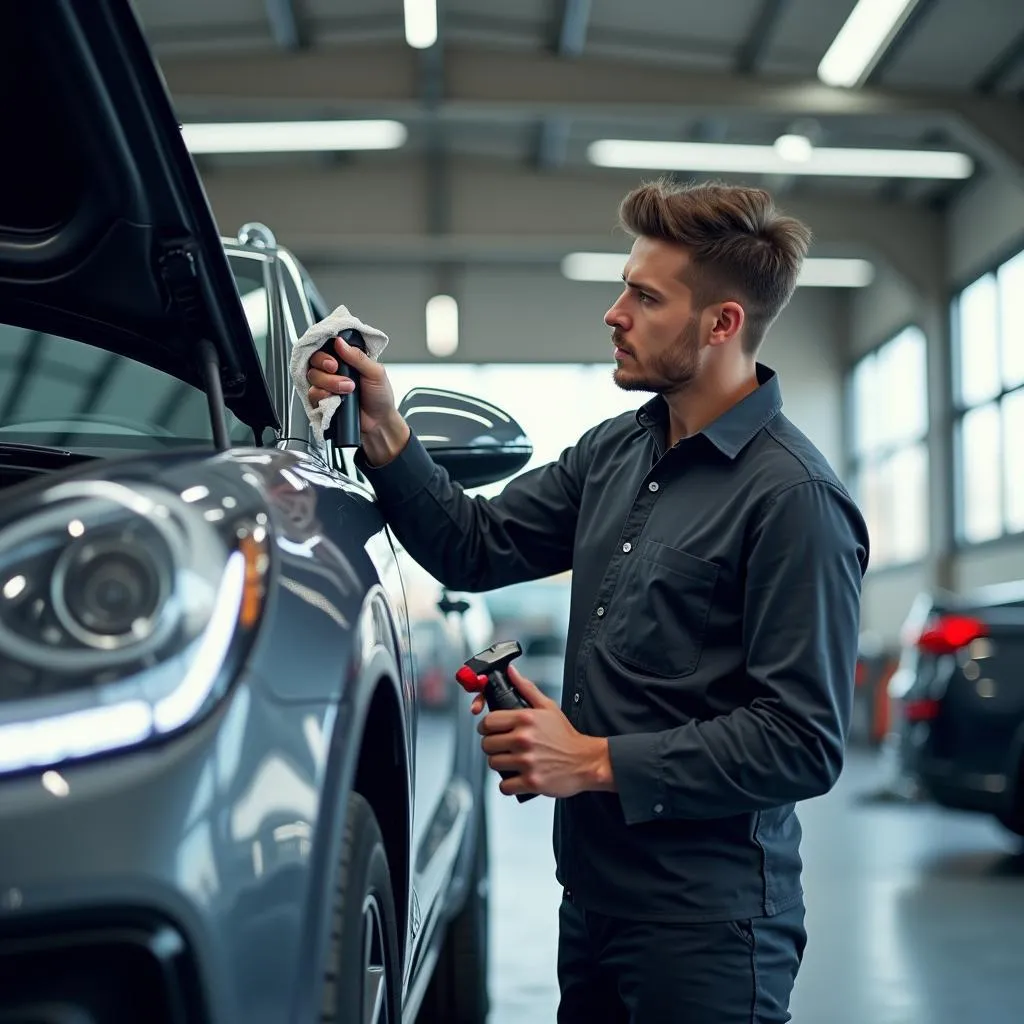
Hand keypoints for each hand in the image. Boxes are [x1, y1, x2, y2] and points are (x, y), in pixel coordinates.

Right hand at [306, 337, 409, 464]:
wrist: (378, 423)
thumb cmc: (380, 397)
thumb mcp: (375, 373)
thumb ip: (358, 356)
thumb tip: (340, 342)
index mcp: (347, 359)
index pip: (326, 347)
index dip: (325, 351)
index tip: (334, 361)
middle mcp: (334, 371)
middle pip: (315, 360)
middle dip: (325, 366)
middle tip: (337, 371)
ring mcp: (327, 385)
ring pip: (312, 376)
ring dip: (329, 383)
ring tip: (347, 390)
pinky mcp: (322, 400)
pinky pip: (312, 393)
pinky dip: (322, 395)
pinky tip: (336, 399)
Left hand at [474, 665, 612, 798]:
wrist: (586, 762)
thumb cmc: (566, 736)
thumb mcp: (548, 707)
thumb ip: (526, 688)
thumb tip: (511, 672)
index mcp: (526, 719)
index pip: (488, 722)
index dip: (486, 727)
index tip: (490, 731)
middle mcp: (524, 739)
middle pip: (487, 744)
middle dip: (492, 746)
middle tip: (502, 747)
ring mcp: (527, 761)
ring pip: (493, 764)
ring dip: (500, 764)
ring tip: (511, 761)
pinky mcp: (531, 781)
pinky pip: (504, 785)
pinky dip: (508, 784)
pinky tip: (517, 776)